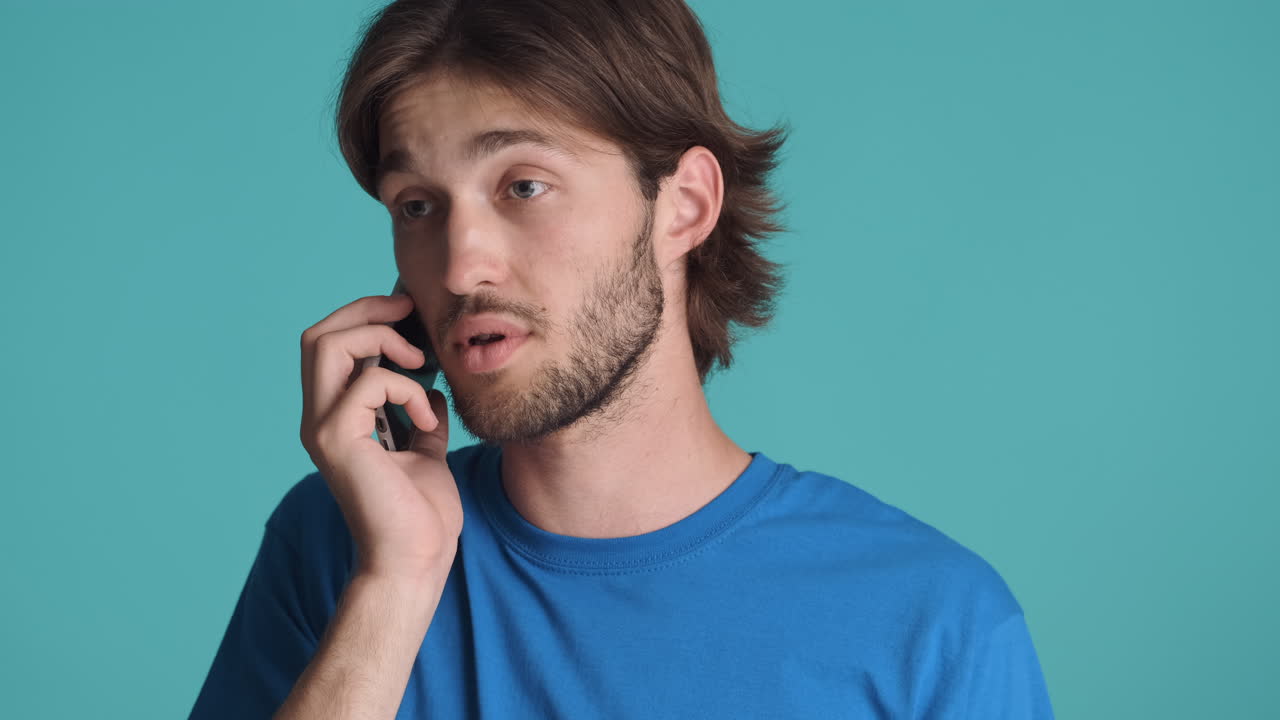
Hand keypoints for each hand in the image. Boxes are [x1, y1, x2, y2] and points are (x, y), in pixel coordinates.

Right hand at [299, 293, 461, 584]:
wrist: (415, 561)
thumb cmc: (421, 515)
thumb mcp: (425, 450)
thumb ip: (419, 417)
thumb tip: (432, 389)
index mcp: (335, 419)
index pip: (329, 346)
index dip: (364, 317)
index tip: (408, 314)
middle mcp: (318, 419)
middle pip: (318, 335)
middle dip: (366, 311)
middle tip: (410, 312)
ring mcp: (322, 428)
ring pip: (328, 343)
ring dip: (381, 338)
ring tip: (419, 362)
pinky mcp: (336, 440)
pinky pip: (368, 382)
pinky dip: (406, 388)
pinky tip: (425, 420)